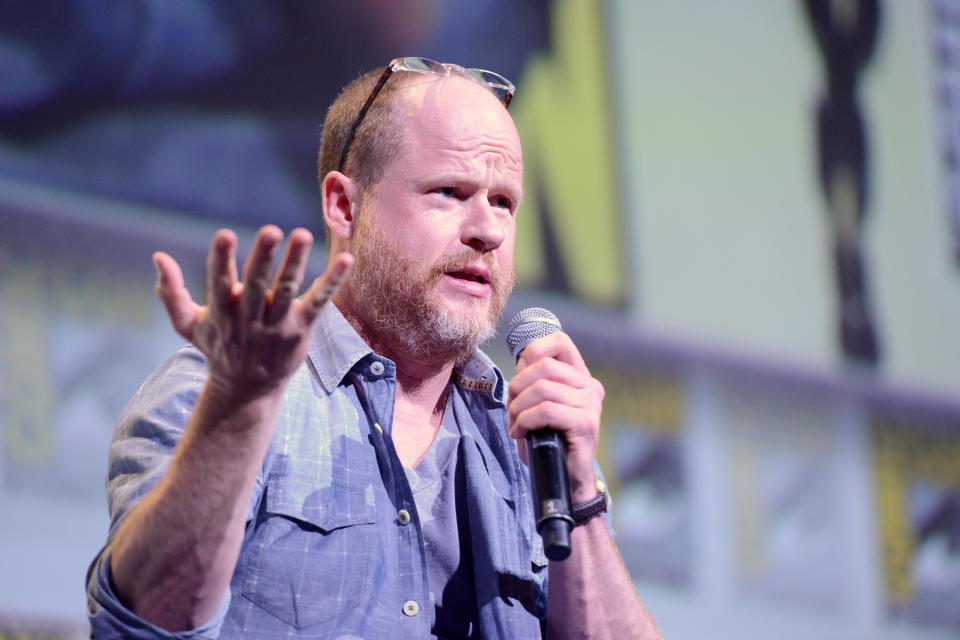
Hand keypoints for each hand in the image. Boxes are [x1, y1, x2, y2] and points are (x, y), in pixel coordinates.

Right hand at [153, 225, 352, 398]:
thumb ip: (171, 293)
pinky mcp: (302, 327)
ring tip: (302, 234)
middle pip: (257, 285)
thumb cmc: (218, 348)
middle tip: (271, 231)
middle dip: (263, 258)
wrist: (247, 390)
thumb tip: (157, 257)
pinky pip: (319, 301)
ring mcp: (278, 324)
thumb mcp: (187, 325)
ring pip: (287, 290)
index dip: (222, 259)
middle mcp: (250, 318)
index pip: (220, 282)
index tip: (225, 234)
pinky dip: (332, 281)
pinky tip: (346, 260)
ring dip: (295, 263)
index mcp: (222, 312)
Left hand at [507, 332, 604, 501]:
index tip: (520, 374)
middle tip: (511, 408)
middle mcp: (590, 387)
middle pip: (544, 366)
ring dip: (518, 407)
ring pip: (542, 388)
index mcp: (580, 377)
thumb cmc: (547, 441)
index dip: (533, 350)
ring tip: (515, 423)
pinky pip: (546, 411)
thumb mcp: (537, 404)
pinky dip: (525, 421)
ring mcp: (591, 405)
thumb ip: (533, 380)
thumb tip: (521, 360)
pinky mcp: (586, 424)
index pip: (560, 342)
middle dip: (517, 386)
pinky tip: (520, 433)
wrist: (563, 480)